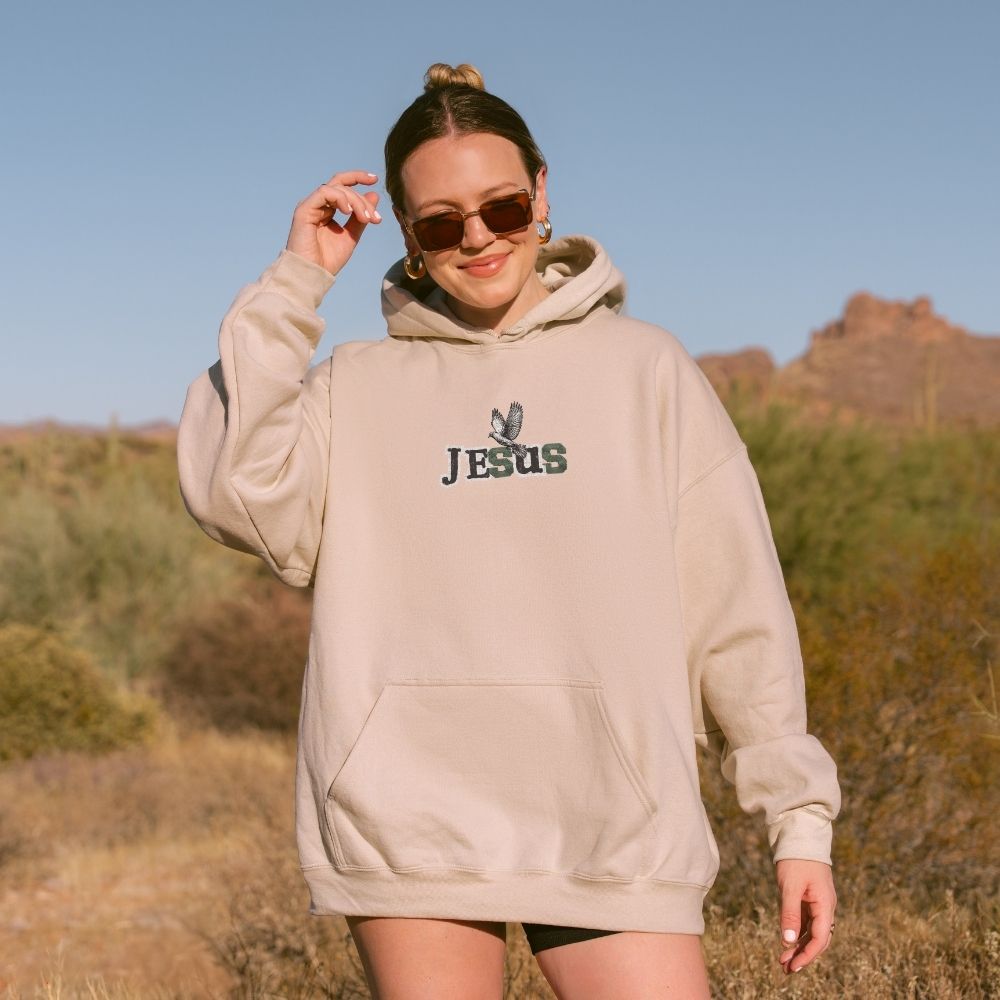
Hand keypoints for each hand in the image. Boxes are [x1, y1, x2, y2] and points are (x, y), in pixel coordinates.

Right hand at [285, 170, 381, 276]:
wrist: (313, 275)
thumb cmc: (328, 260)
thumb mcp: (351, 236)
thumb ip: (360, 217)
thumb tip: (374, 194)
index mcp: (327, 210)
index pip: (342, 186)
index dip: (358, 178)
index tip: (375, 180)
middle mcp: (318, 205)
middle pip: (342, 186)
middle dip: (361, 199)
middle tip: (373, 218)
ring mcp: (310, 206)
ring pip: (336, 188)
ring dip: (355, 201)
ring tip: (364, 218)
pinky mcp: (304, 209)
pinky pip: (324, 192)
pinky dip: (340, 198)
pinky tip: (348, 211)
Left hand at [775, 858, 836, 974]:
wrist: (800, 835)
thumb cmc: (796, 860)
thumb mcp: (790, 887)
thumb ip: (789, 913)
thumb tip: (787, 941)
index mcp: (826, 904)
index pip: (820, 937)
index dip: (808, 955)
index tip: (794, 966)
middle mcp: (825, 906)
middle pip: (816, 938)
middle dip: (802, 954)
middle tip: (786, 969)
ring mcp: (817, 903)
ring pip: (810, 931)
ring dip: (797, 946)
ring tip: (783, 961)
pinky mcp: (808, 898)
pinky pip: (804, 921)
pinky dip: (795, 933)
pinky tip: (786, 942)